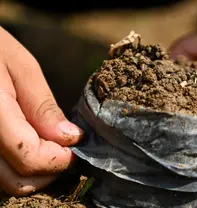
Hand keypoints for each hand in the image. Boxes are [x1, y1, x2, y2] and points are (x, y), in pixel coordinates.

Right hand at [0, 27, 82, 195]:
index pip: (29, 158)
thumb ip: (43, 107)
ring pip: (8, 183)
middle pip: (18, 182)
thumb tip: (72, 139)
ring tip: (49, 144)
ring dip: (35, 172)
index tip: (76, 142)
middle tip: (65, 146)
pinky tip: (31, 143)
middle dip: (50, 169)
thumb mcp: (22, 68)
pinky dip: (18, 167)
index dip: (60, 157)